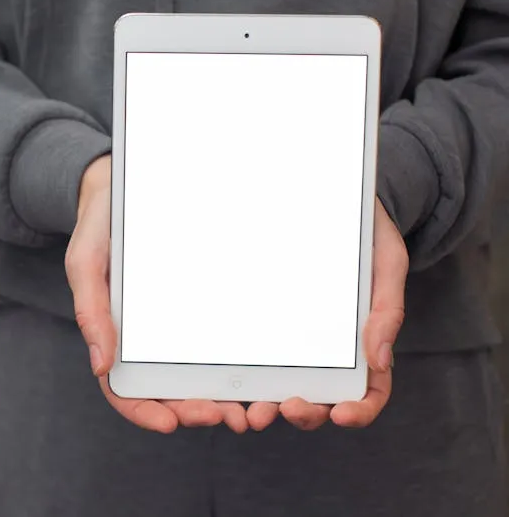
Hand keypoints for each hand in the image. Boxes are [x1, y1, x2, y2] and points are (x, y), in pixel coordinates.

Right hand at [65, 155, 249, 433]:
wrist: (125, 184)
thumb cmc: (100, 226)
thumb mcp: (85, 262)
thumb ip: (90, 309)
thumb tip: (101, 364)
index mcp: (115, 333)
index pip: (124, 388)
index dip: (144, 412)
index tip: (170, 423)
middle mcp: (147, 336)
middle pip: (168, 389)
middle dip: (195, 411)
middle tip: (227, 416)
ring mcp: (176, 321)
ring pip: (198, 372)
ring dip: (223, 398)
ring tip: (250, 408)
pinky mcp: (203, 300)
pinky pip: (220, 337)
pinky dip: (239, 362)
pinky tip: (263, 367)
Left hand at [246, 198, 408, 430]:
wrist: (334, 201)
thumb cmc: (369, 236)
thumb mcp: (387, 266)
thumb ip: (387, 311)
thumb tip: (379, 360)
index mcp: (366, 344)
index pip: (369, 392)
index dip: (359, 410)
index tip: (341, 413)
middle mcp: (331, 350)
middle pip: (320, 397)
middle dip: (303, 412)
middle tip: (284, 409)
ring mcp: (298, 338)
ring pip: (284, 383)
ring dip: (267, 403)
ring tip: (249, 410)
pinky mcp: (269, 319)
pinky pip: (256, 351)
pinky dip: (245, 372)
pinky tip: (226, 380)